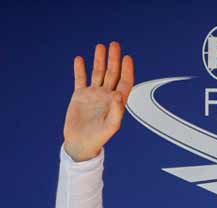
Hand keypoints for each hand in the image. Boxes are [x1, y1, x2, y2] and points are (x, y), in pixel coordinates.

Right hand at [64, 42, 134, 161]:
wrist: (81, 143)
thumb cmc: (99, 138)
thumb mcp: (111, 126)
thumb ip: (117, 111)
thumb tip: (119, 95)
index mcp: (117, 103)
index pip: (125, 82)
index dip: (127, 70)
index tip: (127, 57)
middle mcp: (106, 96)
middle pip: (112, 74)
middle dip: (114, 59)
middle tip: (115, 44)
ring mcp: (93, 94)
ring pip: (97, 73)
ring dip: (99, 60)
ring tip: (100, 46)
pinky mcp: (79, 96)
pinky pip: (80, 79)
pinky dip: (80, 69)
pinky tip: (79, 59)